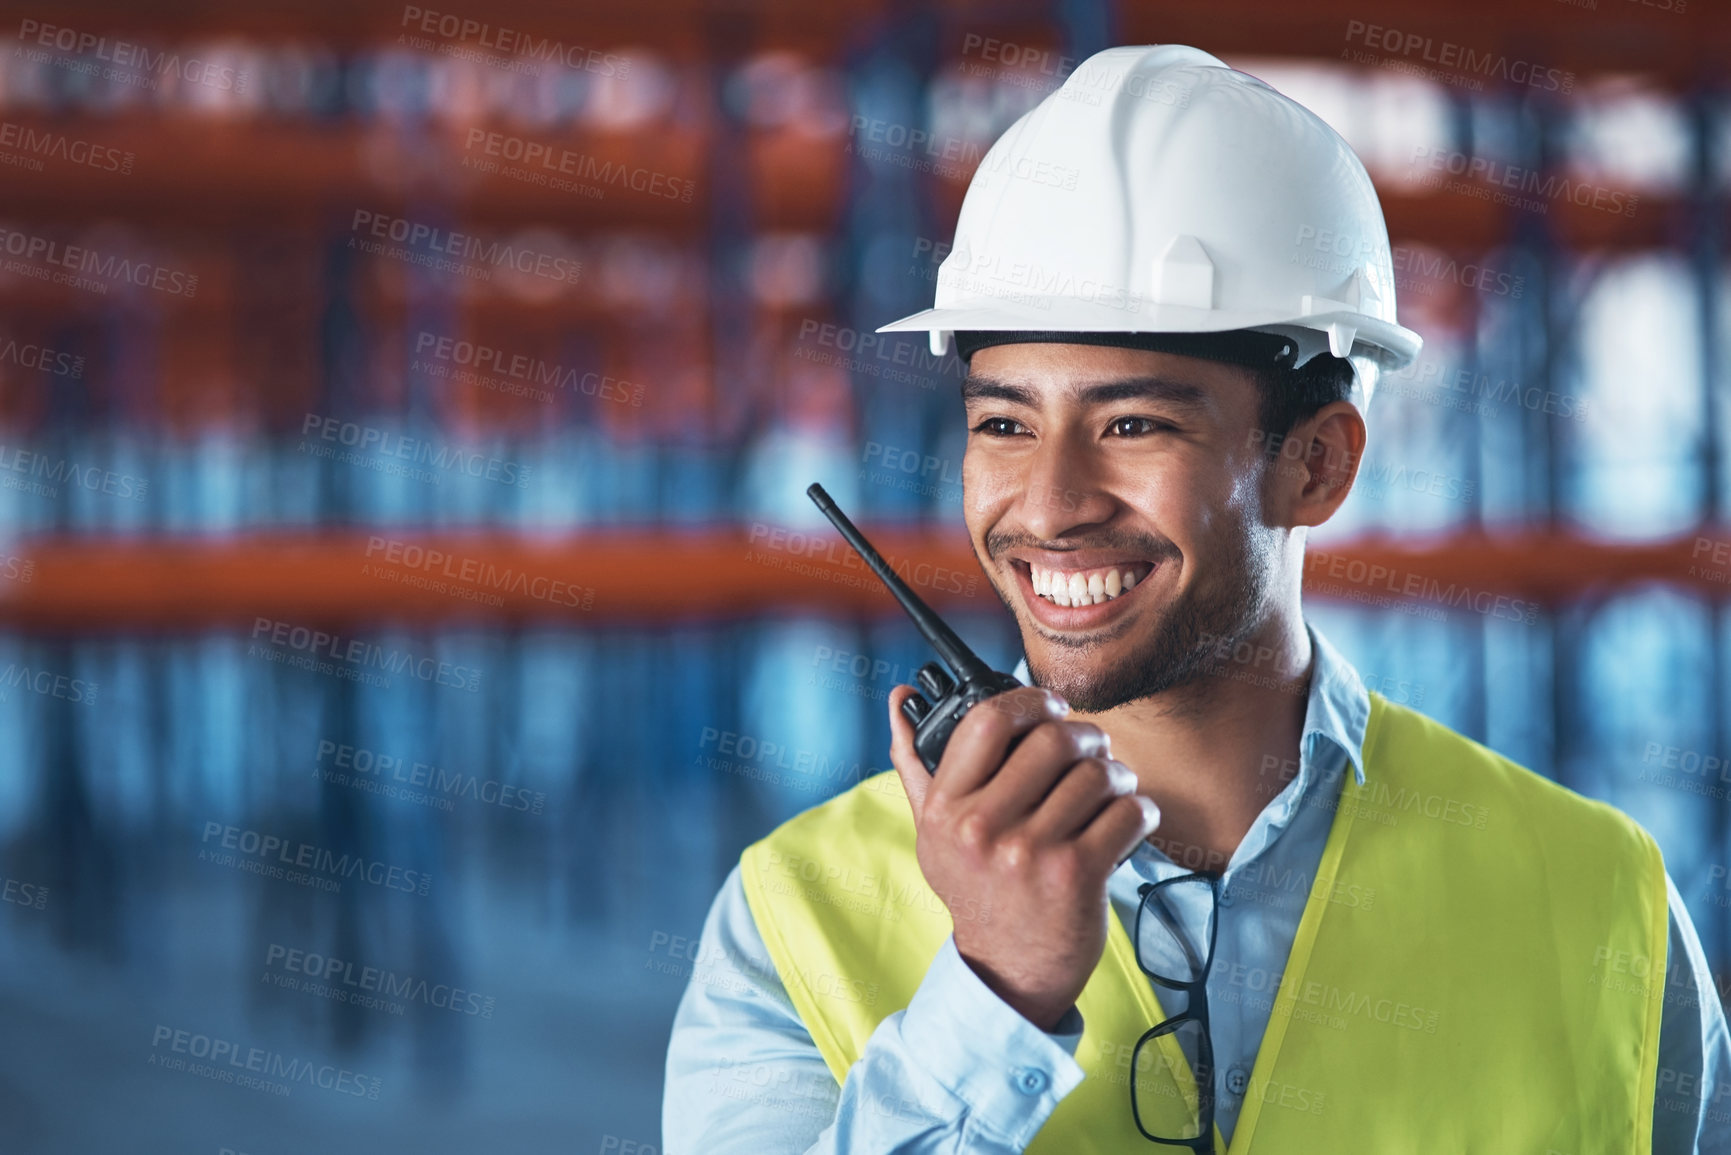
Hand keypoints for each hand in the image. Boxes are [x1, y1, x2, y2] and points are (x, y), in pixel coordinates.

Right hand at [887, 684, 1159, 1031]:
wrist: (1008, 972)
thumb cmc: (976, 890)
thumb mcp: (934, 832)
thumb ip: (916, 763)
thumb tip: (900, 697)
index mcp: (945, 809)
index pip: (987, 720)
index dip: (1029, 700)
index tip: (1050, 707)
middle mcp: (982, 828)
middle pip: (1053, 738)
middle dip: (1086, 736)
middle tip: (1091, 751)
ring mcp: (1030, 853)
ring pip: (1098, 773)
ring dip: (1117, 775)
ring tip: (1110, 791)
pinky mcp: (1077, 875)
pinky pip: (1129, 811)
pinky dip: (1139, 810)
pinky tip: (1125, 822)